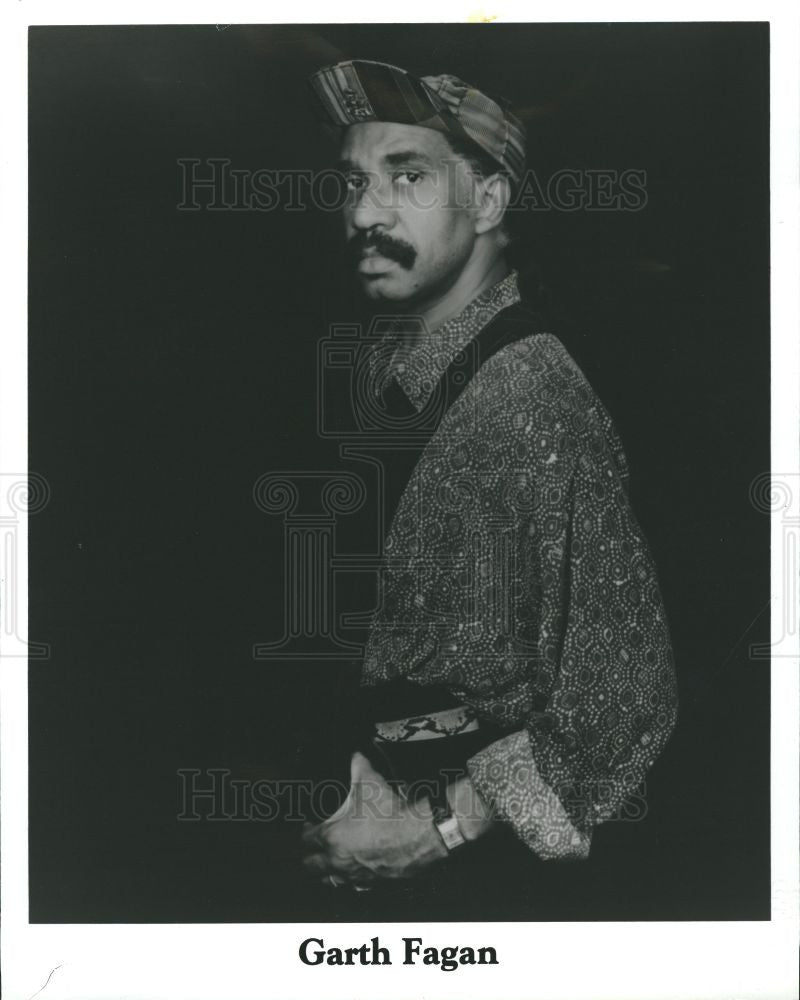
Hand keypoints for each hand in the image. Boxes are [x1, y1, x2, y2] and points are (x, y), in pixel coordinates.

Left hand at [301, 751, 447, 887]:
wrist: (420, 834)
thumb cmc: (391, 811)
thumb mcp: (370, 781)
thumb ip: (357, 765)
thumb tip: (354, 755)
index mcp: (332, 838)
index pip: (305, 840)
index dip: (305, 831)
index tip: (310, 825)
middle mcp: (340, 861)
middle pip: (311, 866)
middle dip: (310, 855)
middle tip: (316, 845)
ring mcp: (356, 876)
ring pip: (331, 881)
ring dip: (328, 871)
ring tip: (332, 859)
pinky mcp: (374, 883)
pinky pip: (355, 887)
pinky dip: (352, 879)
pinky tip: (357, 869)